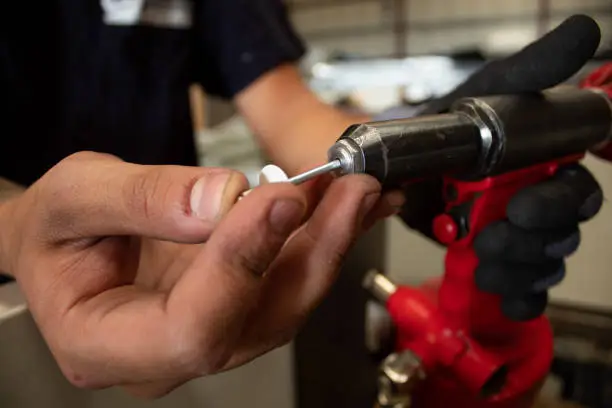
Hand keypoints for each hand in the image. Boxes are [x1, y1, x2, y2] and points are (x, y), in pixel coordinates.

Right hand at [0, 151, 388, 397]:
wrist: (65, 240)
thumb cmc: (56, 231)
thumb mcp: (74, 197)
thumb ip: (143, 199)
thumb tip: (223, 199)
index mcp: (105, 343)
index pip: (191, 325)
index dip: (241, 264)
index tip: (279, 198)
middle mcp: (167, 354)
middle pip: (259, 320)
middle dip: (314, 252)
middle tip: (351, 191)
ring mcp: (209, 332)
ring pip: (285, 300)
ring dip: (330, 243)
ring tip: (358, 191)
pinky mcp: (235, 305)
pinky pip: (287, 278)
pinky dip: (320, 238)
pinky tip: (343, 205)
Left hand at [397, 15, 603, 319]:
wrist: (395, 163)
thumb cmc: (440, 127)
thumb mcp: (483, 95)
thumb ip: (531, 71)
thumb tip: (584, 32)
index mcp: (542, 164)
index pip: (576, 190)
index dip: (562, 203)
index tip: (525, 206)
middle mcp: (536, 199)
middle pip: (561, 232)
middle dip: (532, 239)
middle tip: (496, 233)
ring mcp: (516, 232)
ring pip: (543, 261)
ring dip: (520, 267)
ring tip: (485, 259)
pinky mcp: (494, 258)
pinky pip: (523, 286)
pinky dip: (519, 295)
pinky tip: (506, 294)